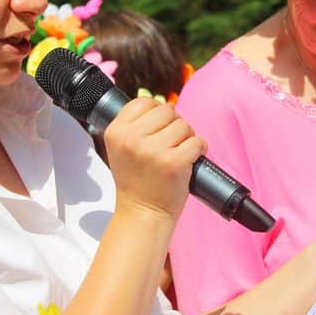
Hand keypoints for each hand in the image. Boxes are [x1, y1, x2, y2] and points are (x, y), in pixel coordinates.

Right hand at [104, 97, 205, 217]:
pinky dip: (199, 149)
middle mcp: (131, 139)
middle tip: (170, 144)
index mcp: (116, 132)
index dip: (157, 112)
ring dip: (186, 137)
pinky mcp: (174, 162)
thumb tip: (164, 105)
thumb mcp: (122, 149)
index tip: (159, 128)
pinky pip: (197, 141)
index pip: (144, 102)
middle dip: (174, 125)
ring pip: (183, 125)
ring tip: (177, 154)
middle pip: (167, 110)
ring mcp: (153, 150)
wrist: (142, 213)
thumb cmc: (136, 181)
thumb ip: (135, 126)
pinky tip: (189, 160)